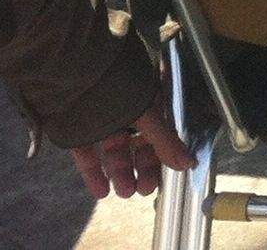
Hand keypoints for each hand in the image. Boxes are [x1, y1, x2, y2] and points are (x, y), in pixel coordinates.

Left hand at [66, 91, 194, 199]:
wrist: (76, 74)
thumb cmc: (119, 87)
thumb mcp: (147, 115)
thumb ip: (166, 142)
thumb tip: (189, 164)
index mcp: (148, 104)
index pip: (159, 135)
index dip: (161, 157)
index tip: (162, 179)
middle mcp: (127, 112)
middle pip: (138, 145)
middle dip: (141, 169)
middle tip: (142, 190)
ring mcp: (102, 120)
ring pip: (114, 151)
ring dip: (120, 173)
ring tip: (123, 192)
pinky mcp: (78, 128)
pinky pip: (88, 153)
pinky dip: (94, 173)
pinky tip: (100, 191)